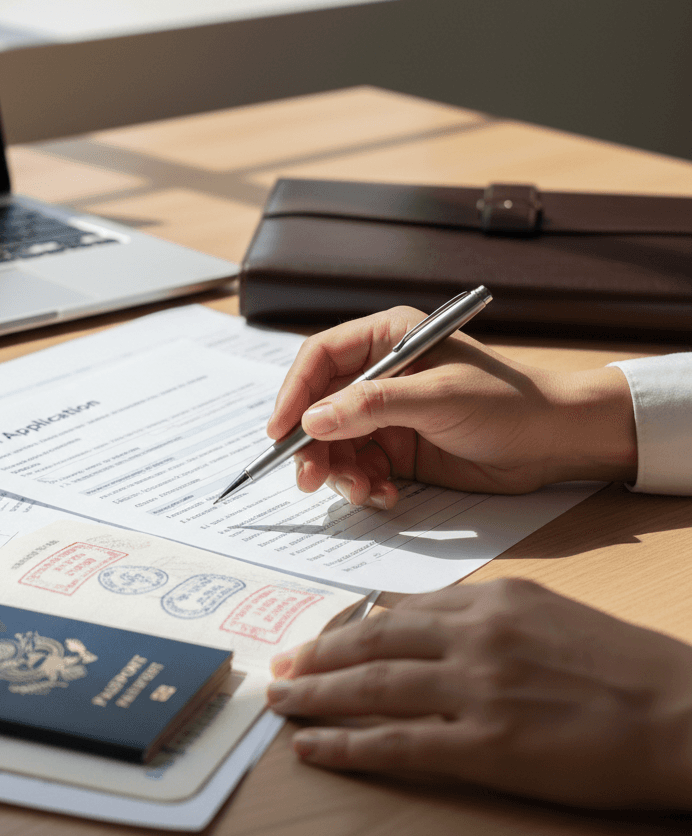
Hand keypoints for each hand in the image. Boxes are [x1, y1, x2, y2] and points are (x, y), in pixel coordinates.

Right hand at [266, 306, 636, 509]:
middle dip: (313, 445)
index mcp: (388, 339)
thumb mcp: (438, 398)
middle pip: (320, 407)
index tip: (279, 432)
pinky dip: (364, 485)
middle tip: (310, 480)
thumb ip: (371, 407)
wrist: (556, 442)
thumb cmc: (508, 402)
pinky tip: (384, 496)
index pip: (320, 359)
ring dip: (340, 471)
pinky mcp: (398, 449)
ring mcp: (388, 414)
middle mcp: (381, 374)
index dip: (293, 393)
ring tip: (363, 491)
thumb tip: (310, 422)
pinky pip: (361, 468)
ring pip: (336, 443)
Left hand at [266, 579, 691, 809]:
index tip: (317, 638)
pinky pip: (396, 744)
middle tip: (278, 665)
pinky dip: (345, 745)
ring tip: (280, 700)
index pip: (397, 612)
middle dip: (316, 655)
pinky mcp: (486, 747)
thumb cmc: (621, 664)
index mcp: (489, 601)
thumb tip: (424, 621)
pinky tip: (313, 748)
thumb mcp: (546, 613)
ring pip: (371, 688)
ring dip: (315, 695)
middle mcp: (473, 637)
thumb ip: (481, 616)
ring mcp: (475, 691)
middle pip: (371, 643)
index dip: (348, 628)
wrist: (683, 712)